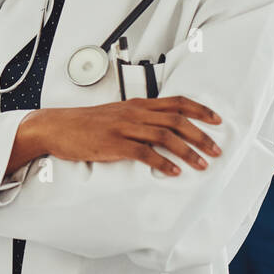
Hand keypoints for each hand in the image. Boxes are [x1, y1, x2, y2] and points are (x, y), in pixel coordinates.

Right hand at [29, 96, 223, 175]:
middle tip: (216, 150)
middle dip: (201, 135)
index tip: (217, 120)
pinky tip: (173, 172)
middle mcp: (134, 113)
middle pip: (176, 120)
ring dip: (187, 151)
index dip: (200, 110)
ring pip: (165, 136)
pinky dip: (162, 162)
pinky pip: (144, 153)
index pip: (176, 102)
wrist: (57, 127)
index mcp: (137, 104)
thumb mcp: (116, 115)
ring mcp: (124, 127)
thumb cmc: (85, 124)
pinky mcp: (114, 144)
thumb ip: (138, 119)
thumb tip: (160, 131)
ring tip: (202, 164)